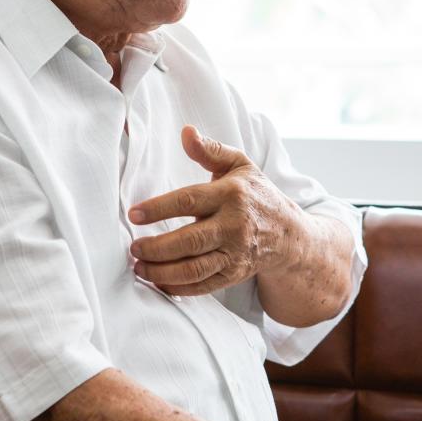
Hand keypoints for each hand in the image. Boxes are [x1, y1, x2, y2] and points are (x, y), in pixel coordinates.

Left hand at [128, 125, 301, 296]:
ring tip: (139, 266)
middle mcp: (234, 226)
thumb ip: (210, 150)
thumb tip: (186, 133)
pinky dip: (177, 287)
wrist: (288, 233)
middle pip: (189, 241)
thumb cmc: (256, 195)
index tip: (133, 214)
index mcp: (232, 195)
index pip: (189, 201)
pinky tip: (158, 281)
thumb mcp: (239, 165)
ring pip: (193, 269)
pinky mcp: (234, 274)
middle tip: (133, 247)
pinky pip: (202, 286)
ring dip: (161, 272)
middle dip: (156, 247)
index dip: (158, 209)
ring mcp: (235, 254)